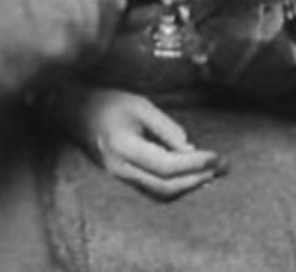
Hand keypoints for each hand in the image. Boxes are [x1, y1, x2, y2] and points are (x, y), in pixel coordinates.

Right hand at [62, 84, 223, 198]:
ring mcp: (120, 176)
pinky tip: (192, 175)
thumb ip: (165, 127)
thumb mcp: (138, 105)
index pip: (166, 166)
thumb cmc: (105, 101)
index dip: (195, 164)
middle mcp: (120, 168)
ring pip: (161, 193)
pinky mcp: (123, 177)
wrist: (71, 110)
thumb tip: (191, 149)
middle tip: (223, 167)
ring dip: (189, 186)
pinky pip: (154, 190)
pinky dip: (177, 186)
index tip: (218, 157)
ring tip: (213, 172)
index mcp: (123, 147)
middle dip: (198, 179)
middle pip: (166, 187)